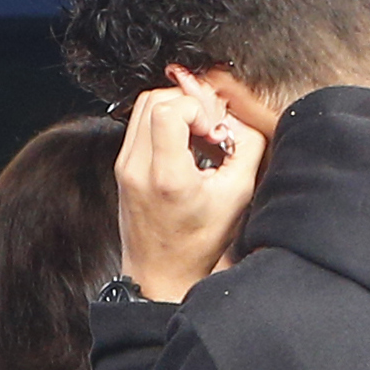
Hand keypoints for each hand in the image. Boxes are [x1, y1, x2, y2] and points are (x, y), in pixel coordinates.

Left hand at [114, 80, 257, 301]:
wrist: (161, 271)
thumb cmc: (198, 241)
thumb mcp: (237, 192)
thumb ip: (246, 145)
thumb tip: (238, 114)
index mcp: (166, 176)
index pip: (168, 110)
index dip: (197, 107)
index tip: (212, 129)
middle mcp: (136, 168)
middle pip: (154, 99)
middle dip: (188, 104)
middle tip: (206, 129)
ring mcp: (124, 166)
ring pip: (144, 107)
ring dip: (176, 110)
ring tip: (196, 135)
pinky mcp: (122, 167)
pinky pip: (140, 124)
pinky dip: (164, 123)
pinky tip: (183, 145)